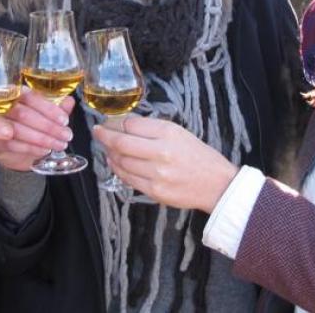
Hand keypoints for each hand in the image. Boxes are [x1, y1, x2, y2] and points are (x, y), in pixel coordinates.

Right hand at [0, 88, 75, 171]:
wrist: (6, 145)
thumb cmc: (25, 124)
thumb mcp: (41, 113)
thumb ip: (55, 107)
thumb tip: (69, 102)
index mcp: (13, 92)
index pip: (31, 97)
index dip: (49, 109)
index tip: (64, 120)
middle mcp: (0, 105)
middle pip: (24, 114)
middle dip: (49, 126)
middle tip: (66, 135)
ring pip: (19, 130)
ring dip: (43, 139)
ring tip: (59, 144)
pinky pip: (13, 145)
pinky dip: (32, 148)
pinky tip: (45, 150)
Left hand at [93, 117, 237, 212]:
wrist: (217, 184)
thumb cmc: (198, 156)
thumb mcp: (178, 133)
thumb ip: (152, 129)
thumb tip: (124, 125)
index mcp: (168, 133)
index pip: (131, 124)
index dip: (114, 122)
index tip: (107, 122)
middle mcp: (161, 153)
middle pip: (121, 142)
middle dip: (104, 136)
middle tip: (97, 132)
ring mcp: (157, 174)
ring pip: (121, 162)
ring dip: (109, 153)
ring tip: (106, 147)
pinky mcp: (154, 191)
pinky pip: (127, 179)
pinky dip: (117, 169)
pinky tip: (115, 162)